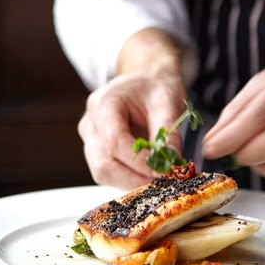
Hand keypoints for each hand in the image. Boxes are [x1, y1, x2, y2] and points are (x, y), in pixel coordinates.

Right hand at [78, 70, 186, 188]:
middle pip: (103, 164)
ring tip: (160, 180)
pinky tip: (150, 176)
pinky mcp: (97, 152)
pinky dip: (130, 179)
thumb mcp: (167, 103)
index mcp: (103, 104)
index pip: (115, 141)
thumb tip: (173, 165)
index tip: (164, 172)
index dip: (139, 161)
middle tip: (165, 183)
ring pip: (104, 173)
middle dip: (135, 178)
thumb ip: (168, 134)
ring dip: (133, 182)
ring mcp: (90, 140)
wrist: (147, 81)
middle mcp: (90, 124)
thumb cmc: (155, 87)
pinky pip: (110, 174)